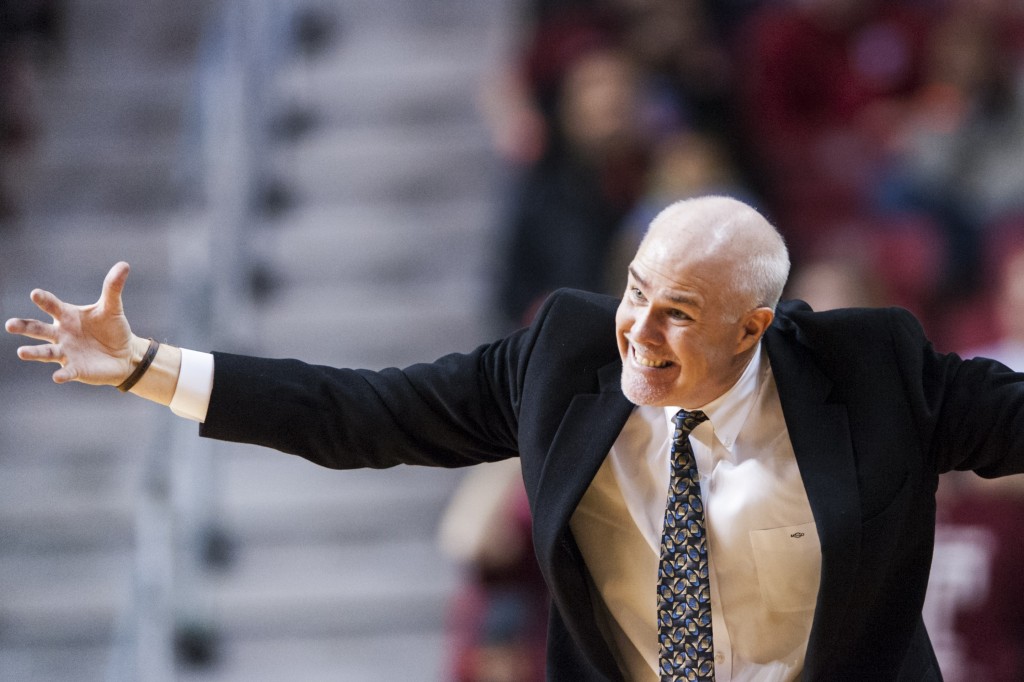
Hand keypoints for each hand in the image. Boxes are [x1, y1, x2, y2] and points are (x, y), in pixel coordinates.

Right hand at [5, 262, 139, 384]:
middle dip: (25, 327)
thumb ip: (113, 288)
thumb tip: (124, 265)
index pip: (52, 306)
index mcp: (67, 316)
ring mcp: (66, 352)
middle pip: (39, 329)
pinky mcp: (75, 369)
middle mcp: (61, 334)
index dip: (44, 300)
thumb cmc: (112, 329)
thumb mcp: (113, 308)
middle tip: (10, 324)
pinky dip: (62, 374)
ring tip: (21, 352)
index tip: (35, 294)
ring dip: (34, 352)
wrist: (124, 354)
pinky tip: (57, 377)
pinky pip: (67, 371)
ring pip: (46, 352)